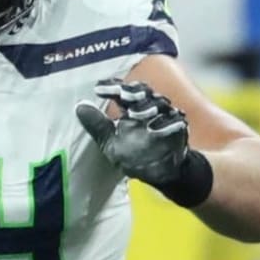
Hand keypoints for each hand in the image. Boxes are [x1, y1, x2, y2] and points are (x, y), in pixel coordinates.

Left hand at [75, 79, 189, 184]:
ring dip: (147, 105)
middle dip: (132, 91)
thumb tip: (79, 107)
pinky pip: (175, 121)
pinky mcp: (179, 128)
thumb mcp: (110, 143)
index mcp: (130, 108)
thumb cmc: (134, 155)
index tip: (99, 89)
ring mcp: (166, 116)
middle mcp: (148, 108)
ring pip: (159, 102)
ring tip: (135, 112)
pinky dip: (165, 123)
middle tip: (122, 94)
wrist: (159, 173)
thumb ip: (97, 126)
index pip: (121, 91)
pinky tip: (154, 127)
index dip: (111, 87)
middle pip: (142, 91)